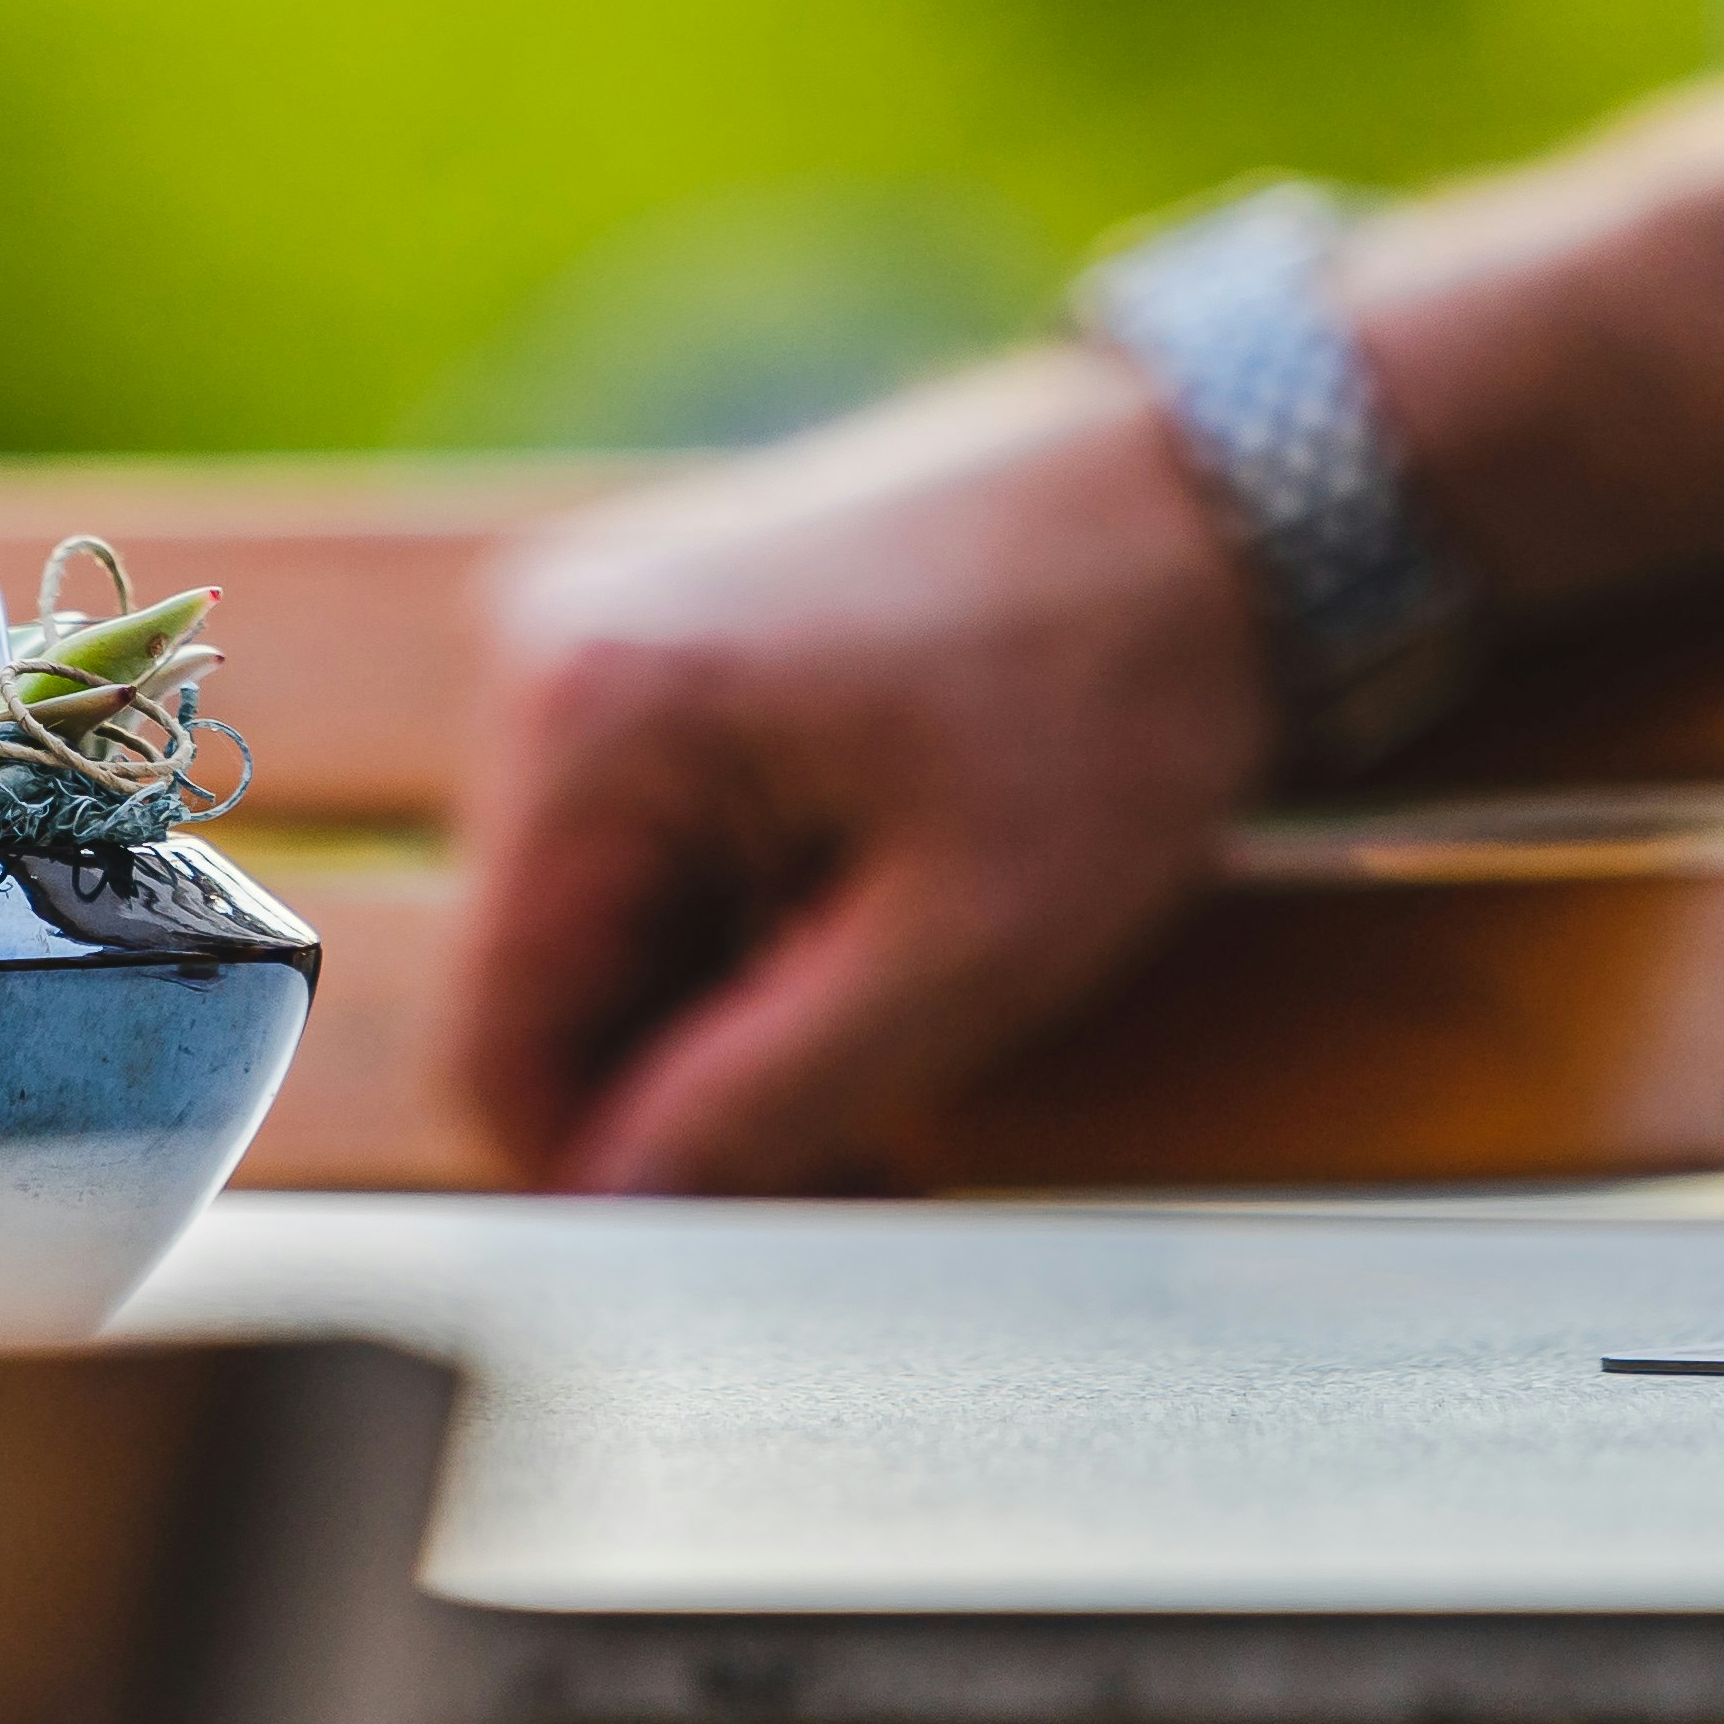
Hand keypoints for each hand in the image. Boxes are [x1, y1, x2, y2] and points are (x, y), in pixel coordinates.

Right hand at [440, 348, 1269, 1191]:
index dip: (608, 1176)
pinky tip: (876, 920)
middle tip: (872, 1152)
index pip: (500, 1039)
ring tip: (902, 1014)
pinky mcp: (669, 625)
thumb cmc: (1120, 690)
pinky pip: (652, 833)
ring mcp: (602, 621)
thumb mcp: (962, 950)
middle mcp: (545, 646)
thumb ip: (762, 1103)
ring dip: (725, 1002)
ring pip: (605, 917)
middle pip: (546, 979)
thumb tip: (613, 1216)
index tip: (753, 1235)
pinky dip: (744, 912)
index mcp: (589, 718)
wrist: (1223, 487)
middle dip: (685, 1087)